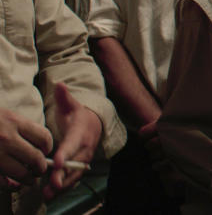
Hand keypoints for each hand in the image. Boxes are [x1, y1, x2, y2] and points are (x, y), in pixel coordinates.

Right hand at [0, 107, 51, 190]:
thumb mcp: (3, 114)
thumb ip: (20, 126)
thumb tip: (39, 143)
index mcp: (13, 122)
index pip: (44, 137)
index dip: (47, 147)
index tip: (44, 151)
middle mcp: (6, 138)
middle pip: (36, 158)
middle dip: (40, 167)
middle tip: (38, 170)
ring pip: (22, 173)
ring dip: (27, 179)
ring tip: (27, 179)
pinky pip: (3, 182)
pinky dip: (9, 186)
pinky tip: (10, 184)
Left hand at [43, 83, 101, 198]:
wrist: (95, 124)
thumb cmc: (78, 115)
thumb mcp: (71, 105)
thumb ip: (64, 97)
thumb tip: (59, 85)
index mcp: (80, 132)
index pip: (72, 144)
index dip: (65, 153)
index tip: (56, 161)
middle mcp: (85, 147)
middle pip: (74, 163)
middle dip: (63, 174)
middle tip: (52, 183)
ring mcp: (84, 158)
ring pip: (75, 174)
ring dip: (63, 184)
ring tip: (49, 193)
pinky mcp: (81, 166)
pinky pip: (74, 178)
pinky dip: (65, 187)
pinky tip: (53, 194)